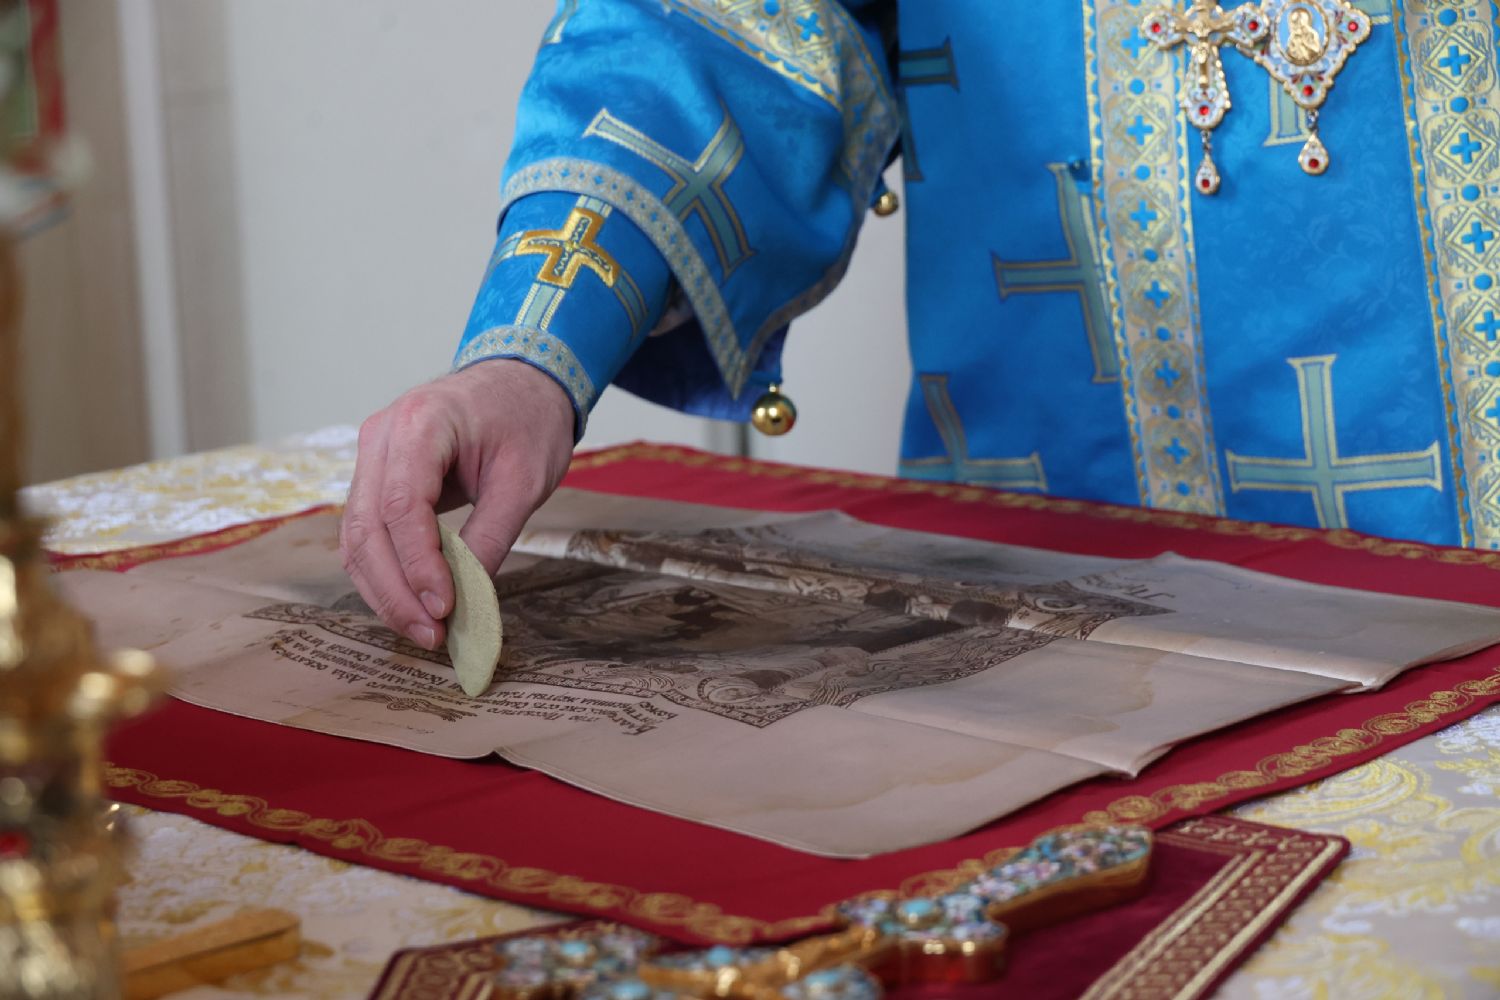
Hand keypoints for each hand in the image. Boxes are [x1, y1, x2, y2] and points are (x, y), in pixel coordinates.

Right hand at [341, 358, 574, 648]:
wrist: (521, 380)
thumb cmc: (526, 418)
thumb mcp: (525, 480)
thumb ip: (492, 536)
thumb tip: (468, 599)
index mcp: (419, 423)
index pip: (402, 506)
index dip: (418, 565)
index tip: (444, 608)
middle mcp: (380, 436)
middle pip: (366, 527)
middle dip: (395, 590)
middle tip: (431, 635)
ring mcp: (372, 455)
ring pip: (357, 537)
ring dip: (384, 590)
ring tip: (423, 630)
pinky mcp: (376, 476)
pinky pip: (367, 532)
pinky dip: (384, 572)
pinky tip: (411, 604)